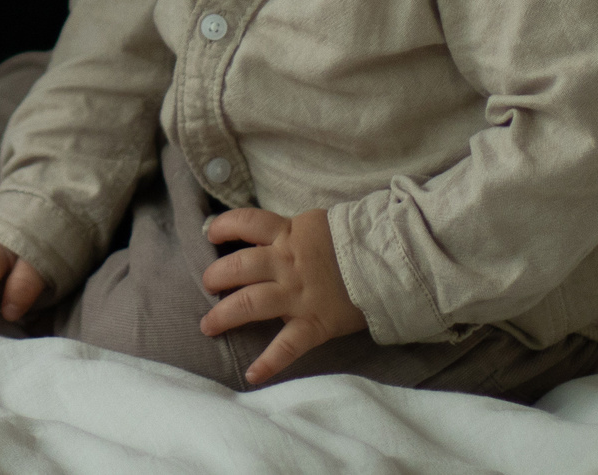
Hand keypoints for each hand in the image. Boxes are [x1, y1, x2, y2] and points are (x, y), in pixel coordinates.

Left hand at [199, 206, 366, 385]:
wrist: (389, 261)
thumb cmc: (356, 241)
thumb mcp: (320, 225)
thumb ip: (294, 231)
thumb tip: (272, 233)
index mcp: (288, 235)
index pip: (247, 222)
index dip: (224, 226)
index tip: (210, 234)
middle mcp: (286, 264)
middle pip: (238, 267)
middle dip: (216, 276)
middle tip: (208, 284)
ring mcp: (297, 295)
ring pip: (249, 302)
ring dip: (224, 314)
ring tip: (208, 325)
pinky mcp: (314, 323)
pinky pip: (287, 346)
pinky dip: (269, 363)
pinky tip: (252, 375)